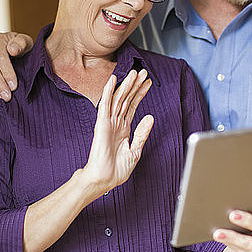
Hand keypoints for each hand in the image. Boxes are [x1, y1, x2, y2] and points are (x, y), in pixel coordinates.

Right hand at [81, 69, 153, 196]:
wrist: (104, 179)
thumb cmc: (117, 169)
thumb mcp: (135, 150)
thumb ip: (142, 133)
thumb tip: (150, 117)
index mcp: (123, 128)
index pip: (133, 106)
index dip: (140, 93)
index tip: (148, 83)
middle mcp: (116, 122)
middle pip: (127, 99)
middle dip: (135, 85)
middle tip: (143, 72)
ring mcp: (108, 122)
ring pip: (118, 99)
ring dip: (126, 85)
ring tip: (134, 73)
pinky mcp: (102, 124)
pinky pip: (105, 104)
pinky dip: (109, 91)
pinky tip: (113, 80)